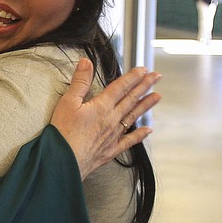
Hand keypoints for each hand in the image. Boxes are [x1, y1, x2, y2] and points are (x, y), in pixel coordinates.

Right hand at [51, 59, 160, 179]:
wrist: (64, 160)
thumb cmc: (63, 132)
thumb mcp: (68, 101)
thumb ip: (80, 81)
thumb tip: (86, 62)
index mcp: (102, 106)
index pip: (120, 87)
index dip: (133, 77)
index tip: (143, 69)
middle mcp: (112, 119)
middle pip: (131, 99)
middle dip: (145, 86)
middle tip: (157, 77)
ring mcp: (113, 135)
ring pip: (133, 117)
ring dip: (146, 106)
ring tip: (157, 96)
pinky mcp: (111, 149)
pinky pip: (129, 140)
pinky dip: (140, 135)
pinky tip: (148, 130)